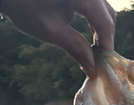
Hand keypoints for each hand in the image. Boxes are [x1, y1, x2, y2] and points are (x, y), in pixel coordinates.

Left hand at [0, 0, 115, 77]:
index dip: (107, 45)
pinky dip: (93, 21)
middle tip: (98, 60)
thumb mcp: (52, 31)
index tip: (104, 65)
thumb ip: (77, 49)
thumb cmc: (25, 8)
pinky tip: (88, 37)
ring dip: (100, 30)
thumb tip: (93, 70)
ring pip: (102, 10)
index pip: (105, 22)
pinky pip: (93, 5)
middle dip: (105, 38)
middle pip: (107, 14)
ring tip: (93, 51)